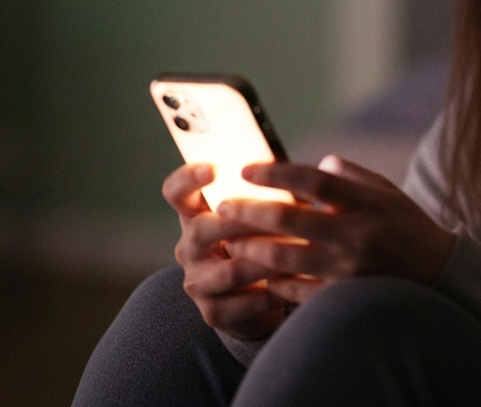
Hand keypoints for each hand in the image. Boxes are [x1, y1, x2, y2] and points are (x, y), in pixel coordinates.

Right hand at [162, 163, 321, 338]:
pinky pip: (243, 303)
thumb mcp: (259, 217)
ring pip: (230, 269)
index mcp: (195, 217)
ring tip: (297, 251)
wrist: (257, 301)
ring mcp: (198, 282)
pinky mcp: (214, 313)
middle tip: (277, 215)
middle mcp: (189, 249)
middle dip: (240, 221)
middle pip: (201, 229)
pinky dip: (272, 294)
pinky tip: (295, 285)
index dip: (188, 178)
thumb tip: (303, 170)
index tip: (214, 168)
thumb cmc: (262, 243)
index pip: (176, 193)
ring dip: (266, 260)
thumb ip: (266, 195)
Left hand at [217, 156, 456, 304]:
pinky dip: (271, 280)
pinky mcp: (342, 297)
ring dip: (250, 247)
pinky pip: (294, 290)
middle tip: (223, 206)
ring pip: (283, 257)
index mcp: (367, 202)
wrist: (438, 274)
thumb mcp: (387, 192)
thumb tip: (319, 162)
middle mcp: (357, 234)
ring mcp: (348, 269)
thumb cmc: (406, 227)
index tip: (245, 170)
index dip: (275, 173)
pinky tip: (257, 271)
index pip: (313, 180)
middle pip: (289, 218)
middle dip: (249, 210)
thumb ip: (352, 176)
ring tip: (230, 240)